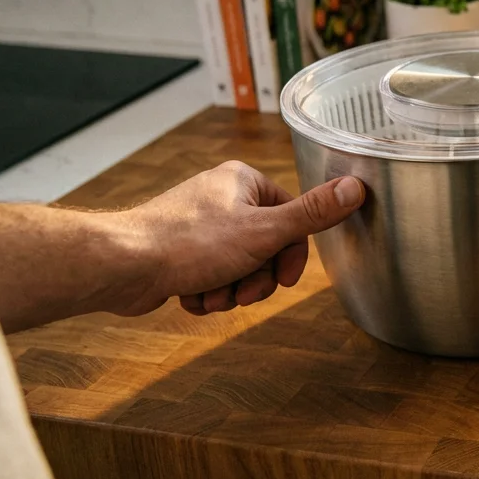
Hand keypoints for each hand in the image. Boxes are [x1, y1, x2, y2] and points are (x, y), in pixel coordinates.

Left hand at [118, 161, 364, 316]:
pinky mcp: (179, 250)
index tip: (282, 280)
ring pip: (238, 266)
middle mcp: (221, 197)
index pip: (291, 218)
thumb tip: (357, 187)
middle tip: (243, 293)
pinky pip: (210, 275)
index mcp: (243, 181)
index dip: (290, 256)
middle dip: (256, 278)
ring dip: (230, 290)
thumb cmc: (189, 243)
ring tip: (212, 295)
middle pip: (265, 246)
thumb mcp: (264, 231)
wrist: (122, 266)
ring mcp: (198, 224)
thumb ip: (313, 214)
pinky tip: (192, 296)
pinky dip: (206, 292)